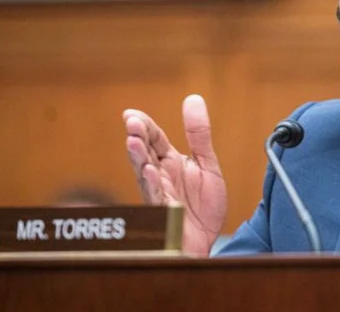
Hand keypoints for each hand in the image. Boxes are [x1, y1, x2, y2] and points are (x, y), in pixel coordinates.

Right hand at [124, 95, 226, 255]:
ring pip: (145, 174)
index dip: (144, 125)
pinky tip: (149, 172)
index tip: (131, 113)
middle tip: (131, 122)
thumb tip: (193, 98)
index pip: (154, 139)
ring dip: (139, 158)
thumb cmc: (203, 205)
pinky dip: (152, 184)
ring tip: (133, 142)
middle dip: (138, 137)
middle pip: (146, 153)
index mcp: (170, 162)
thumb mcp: (207, 164)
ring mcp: (161, 194)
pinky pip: (157, 197)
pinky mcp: (166, 212)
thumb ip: (199, 134)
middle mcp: (161, 176)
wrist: (208, 240)